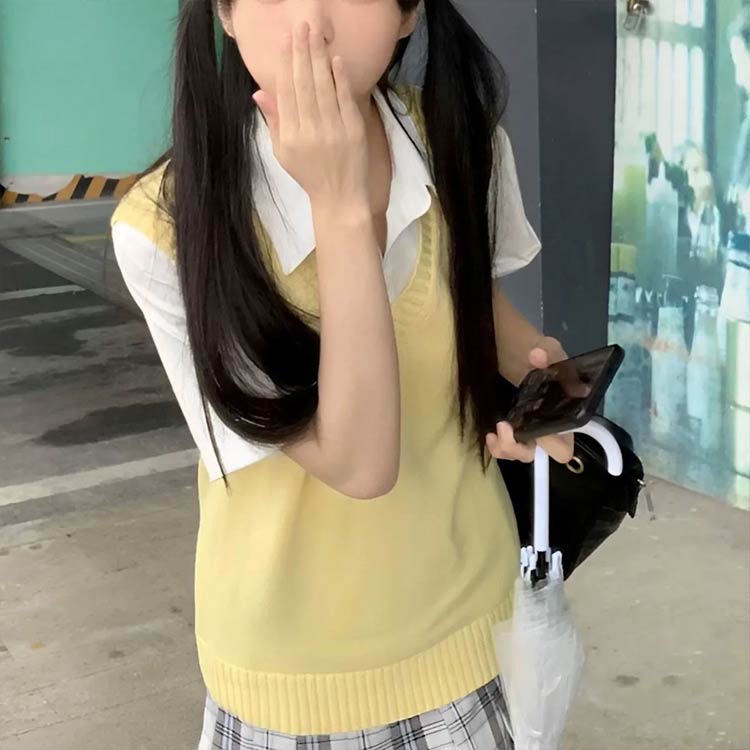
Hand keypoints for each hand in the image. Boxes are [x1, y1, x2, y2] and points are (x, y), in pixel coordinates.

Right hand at [252, 22, 369, 208]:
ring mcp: (333, 130)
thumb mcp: (283, 153)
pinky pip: (344, 99)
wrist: (339, 198)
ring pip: (322, 86)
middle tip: (301, 27)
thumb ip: (274, 121)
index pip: (286, 91)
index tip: (285, 42)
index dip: (285, 64)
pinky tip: (335, 59)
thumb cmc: (310, 175)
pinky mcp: (353, 131)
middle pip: (303, 83)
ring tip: (315, 34)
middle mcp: (309, 130)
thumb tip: (259, 92)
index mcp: (290, 135)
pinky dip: (340, 78)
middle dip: (301, 52)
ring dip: (318, 58)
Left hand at [486, 338, 575, 463]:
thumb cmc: (537, 350)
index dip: (554, 445)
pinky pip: (506, 447)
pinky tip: (489, 434)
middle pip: (540, 455)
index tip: (538, 432)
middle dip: (520, 448)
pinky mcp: (511, 426)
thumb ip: (546, 354)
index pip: (566, 444)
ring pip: (521, 454)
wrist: (513, 348)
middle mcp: (548, 426)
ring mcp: (528, 428)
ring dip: (507, 449)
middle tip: (505, 427)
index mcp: (564, 413)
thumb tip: (538, 355)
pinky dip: (498, 446)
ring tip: (494, 433)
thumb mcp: (547, 348)